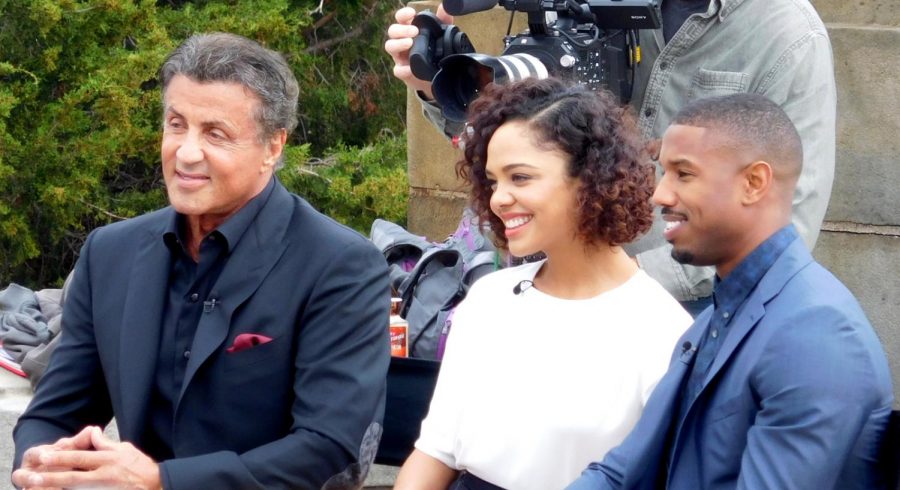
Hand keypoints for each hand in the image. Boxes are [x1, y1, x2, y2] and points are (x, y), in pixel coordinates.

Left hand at [12, 426, 160, 489]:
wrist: (157, 485)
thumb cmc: (141, 466)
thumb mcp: (125, 449)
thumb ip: (106, 443)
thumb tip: (93, 432)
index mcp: (110, 458)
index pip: (81, 457)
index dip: (62, 457)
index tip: (45, 455)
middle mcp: (105, 472)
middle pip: (74, 473)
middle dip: (53, 473)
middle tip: (34, 473)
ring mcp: (105, 486)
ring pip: (76, 486)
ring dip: (56, 485)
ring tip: (39, 485)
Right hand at [384, 5, 453, 98]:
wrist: (435, 76)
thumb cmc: (433, 51)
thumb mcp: (440, 35)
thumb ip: (443, 21)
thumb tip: (445, 8)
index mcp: (409, 30)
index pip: (401, 19)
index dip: (403, 14)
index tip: (412, 13)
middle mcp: (401, 41)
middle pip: (392, 31)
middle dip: (402, 29)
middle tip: (414, 31)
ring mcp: (400, 56)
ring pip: (389, 46)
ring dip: (398, 44)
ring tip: (409, 43)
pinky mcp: (402, 71)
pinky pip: (397, 70)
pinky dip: (402, 69)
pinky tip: (409, 68)